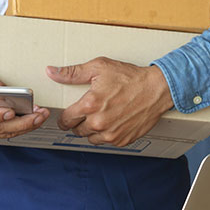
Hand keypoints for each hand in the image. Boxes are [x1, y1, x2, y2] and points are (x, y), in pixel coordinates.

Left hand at [46, 57, 172, 146]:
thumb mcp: (99, 68)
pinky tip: (114, 121)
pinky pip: (107, 142)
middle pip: (77, 130)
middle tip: (90, 111)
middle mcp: (99, 123)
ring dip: (93, 130)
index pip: (65, 120)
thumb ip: (72, 73)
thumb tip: (52, 72)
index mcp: (90, 105)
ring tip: (103, 116)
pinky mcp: (122, 140)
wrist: (157, 89)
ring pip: (91, 138)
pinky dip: (108, 134)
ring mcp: (111, 134)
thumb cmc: (130, 78)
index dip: (66, 116)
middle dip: (80, 122)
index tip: (69, 114)